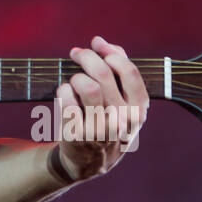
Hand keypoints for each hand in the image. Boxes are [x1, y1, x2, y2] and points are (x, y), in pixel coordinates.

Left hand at [54, 35, 148, 181]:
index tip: (97, 46)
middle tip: (76, 54)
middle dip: (86, 56)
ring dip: (76, 76)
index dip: (110, 53)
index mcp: (138, 109)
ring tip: (74, 80)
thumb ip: (117, 67)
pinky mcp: (78, 134)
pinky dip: (63, 90)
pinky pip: (66, 98)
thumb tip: (99, 41)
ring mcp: (101, 129)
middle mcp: (122, 119)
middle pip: (103, 73)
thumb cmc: (107, 119)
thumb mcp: (123, 99)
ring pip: (86, 85)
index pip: (129, 71)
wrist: (90, 160)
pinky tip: (65, 94)